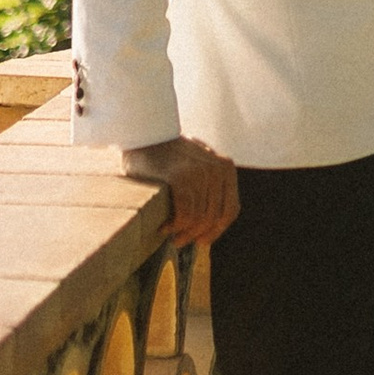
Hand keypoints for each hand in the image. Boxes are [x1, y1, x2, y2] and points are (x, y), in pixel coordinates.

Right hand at [122, 134, 239, 245]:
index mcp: (225, 167)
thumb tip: (209, 224)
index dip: (216, 231)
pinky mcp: (180, 177)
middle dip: (195, 235)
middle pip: (214, 217)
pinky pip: (185, 213)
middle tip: (178, 241)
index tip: (201, 240)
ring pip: (198, 218)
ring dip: (183, 232)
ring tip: (169, 233)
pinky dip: (175, 225)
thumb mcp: (197, 164)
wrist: (143, 133)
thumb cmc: (166, 154)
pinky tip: (164, 227)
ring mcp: (199, 172)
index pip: (230, 210)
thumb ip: (208, 185)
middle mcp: (217, 168)